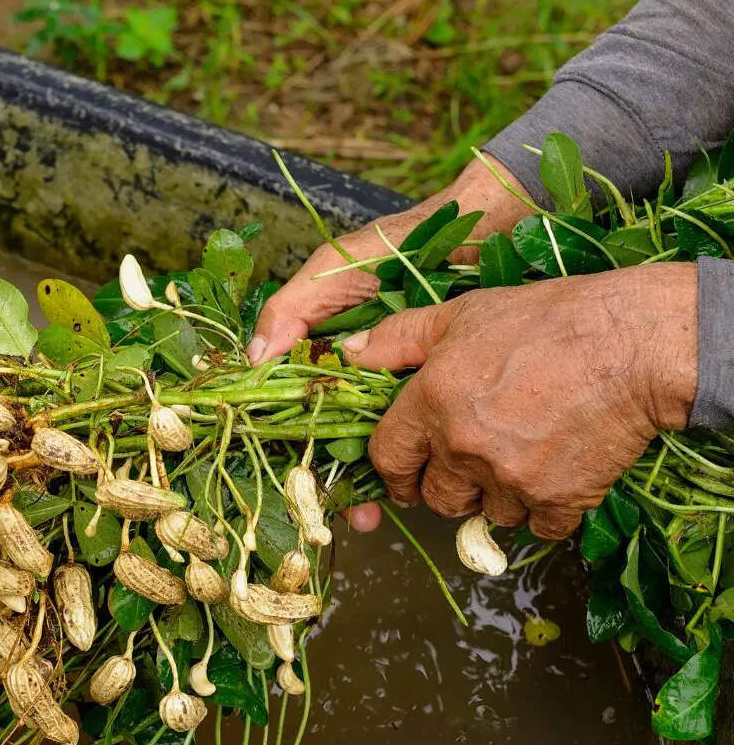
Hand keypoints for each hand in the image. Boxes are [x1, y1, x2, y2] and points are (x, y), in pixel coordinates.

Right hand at [247, 156, 533, 530]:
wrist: (489, 228)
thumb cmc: (405, 242)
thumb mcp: (337, 270)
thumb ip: (295, 307)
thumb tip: (255, 361)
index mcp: (335, 357)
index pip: (308, 412)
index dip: (303, 448)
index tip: (304, 483)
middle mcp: (370, 379)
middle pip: (348, 441)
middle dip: (347, 483)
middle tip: (356, 515)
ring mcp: (410, 387)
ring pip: (391, 448)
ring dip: (384, 485)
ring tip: (380, 514)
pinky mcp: (450, 390)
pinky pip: (435, 435)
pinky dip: (432, 463)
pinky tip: (432, 487)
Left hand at [341, 264, 698, 538]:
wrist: (636, 343)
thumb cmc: (548, 319)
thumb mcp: (463, 314)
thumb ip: (400, 339)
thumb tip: (350, 354)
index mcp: (431, 403)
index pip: (389, 459)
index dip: (395, 470)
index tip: (407, 475)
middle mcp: (463, 447)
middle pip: (436, 497)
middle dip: (447, 485)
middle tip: (472, 462)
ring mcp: (509, 478)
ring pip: (486, 513)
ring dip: (498, 496)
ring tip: (522, 455)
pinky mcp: (556, 500)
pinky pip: (536, 528)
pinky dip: (543, 510)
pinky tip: (555, 474)